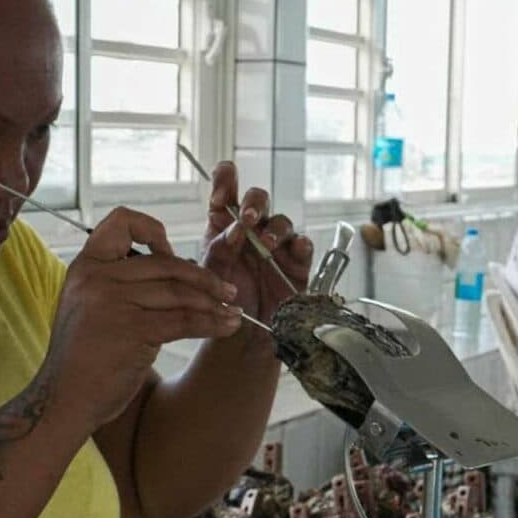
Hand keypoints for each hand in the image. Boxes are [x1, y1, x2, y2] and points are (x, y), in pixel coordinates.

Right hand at [48, 208, 242, 429]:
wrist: (63, 400)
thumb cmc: (83, 358)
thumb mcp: (88, 306)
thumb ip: (120, 284)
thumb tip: (176, 266)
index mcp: (85, 266)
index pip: (120, 222)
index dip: (152, 229)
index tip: (170, 253)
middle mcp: (96, 278)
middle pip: (165, 264)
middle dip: (204, 278)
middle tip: (227, 291)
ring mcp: (112, 302)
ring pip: (179, 292)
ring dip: (214, 303)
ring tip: (233, 312)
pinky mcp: (132, 330)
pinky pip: (184, 320)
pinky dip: (211, 323)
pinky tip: (226, 327)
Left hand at [200, 161, 312, 323]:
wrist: (243, 334)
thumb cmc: (225, 299)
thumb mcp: (212, 274)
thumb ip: (218, 249)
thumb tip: (235, 229)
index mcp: (226, 225)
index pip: (226, 191)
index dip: (225, 183)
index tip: (220, 196)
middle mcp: (253, 229)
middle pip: (259, 199)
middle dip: (255, 203)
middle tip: (248, 217)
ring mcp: (277, 244)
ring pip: (282, 222)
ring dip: (275, 229)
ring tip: (266, 244)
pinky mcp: (297, 263)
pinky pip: (304, 247)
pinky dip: (302, 245)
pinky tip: (297, 248)